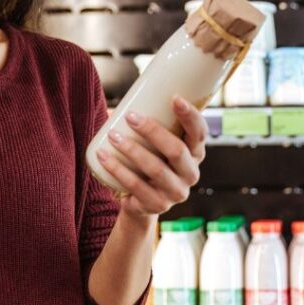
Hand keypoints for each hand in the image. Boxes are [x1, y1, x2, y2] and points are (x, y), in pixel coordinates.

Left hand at [96, 95, 207, 218]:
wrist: (141, 202)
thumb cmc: (149, 161)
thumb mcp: (156, 145)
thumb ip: (151, 125)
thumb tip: (123, 101)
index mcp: (195, 154)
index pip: (199, 134)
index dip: (191, 116)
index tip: (174, 98)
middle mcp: (190, 174)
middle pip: (177, 151)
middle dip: (153, 131)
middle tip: (130, 117)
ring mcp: (175, 193)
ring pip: (156, 169)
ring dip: (132, 150)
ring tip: (112, 136)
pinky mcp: (157, 205)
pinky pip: (136, 186)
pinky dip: (117, 169)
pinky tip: (104, 157)